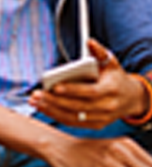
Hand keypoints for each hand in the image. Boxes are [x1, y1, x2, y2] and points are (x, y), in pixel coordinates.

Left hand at [31, 40, 145, 129]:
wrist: (132, 99)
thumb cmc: (116, 78)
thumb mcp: (112, 63)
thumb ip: (100, 52)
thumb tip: (89, 41)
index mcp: (111, 90)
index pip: (90, 92)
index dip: (72, 90)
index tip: (55, 86)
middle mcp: (108, 106)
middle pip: (78, 106)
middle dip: (55, 101)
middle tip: (37, 95)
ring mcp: (102, 118)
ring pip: (73, 117)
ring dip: (51, 110)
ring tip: (35, 102)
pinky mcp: (96, 124)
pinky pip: (74, 122)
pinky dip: (57, 116)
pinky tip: (43, 108)